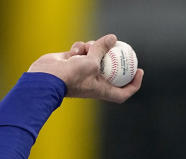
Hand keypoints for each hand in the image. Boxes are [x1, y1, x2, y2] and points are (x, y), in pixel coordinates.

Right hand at [28, 34, 142, 103]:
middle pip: (110, 70)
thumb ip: (102, 49)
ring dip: (92, 49)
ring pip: (94, 56)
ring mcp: (83, 72)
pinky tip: (74, 51)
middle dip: (113, 57)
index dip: (134, 84)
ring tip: (88, 48)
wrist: (46, 78)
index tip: (140, 71)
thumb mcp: (91, 62)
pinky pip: (81, 52)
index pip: (123, 93)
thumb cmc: (71, 76)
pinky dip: (79, 49)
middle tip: (119, 46)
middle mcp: (93, 82)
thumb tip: (113, 38)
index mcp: (102, 90)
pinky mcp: (72, 62)